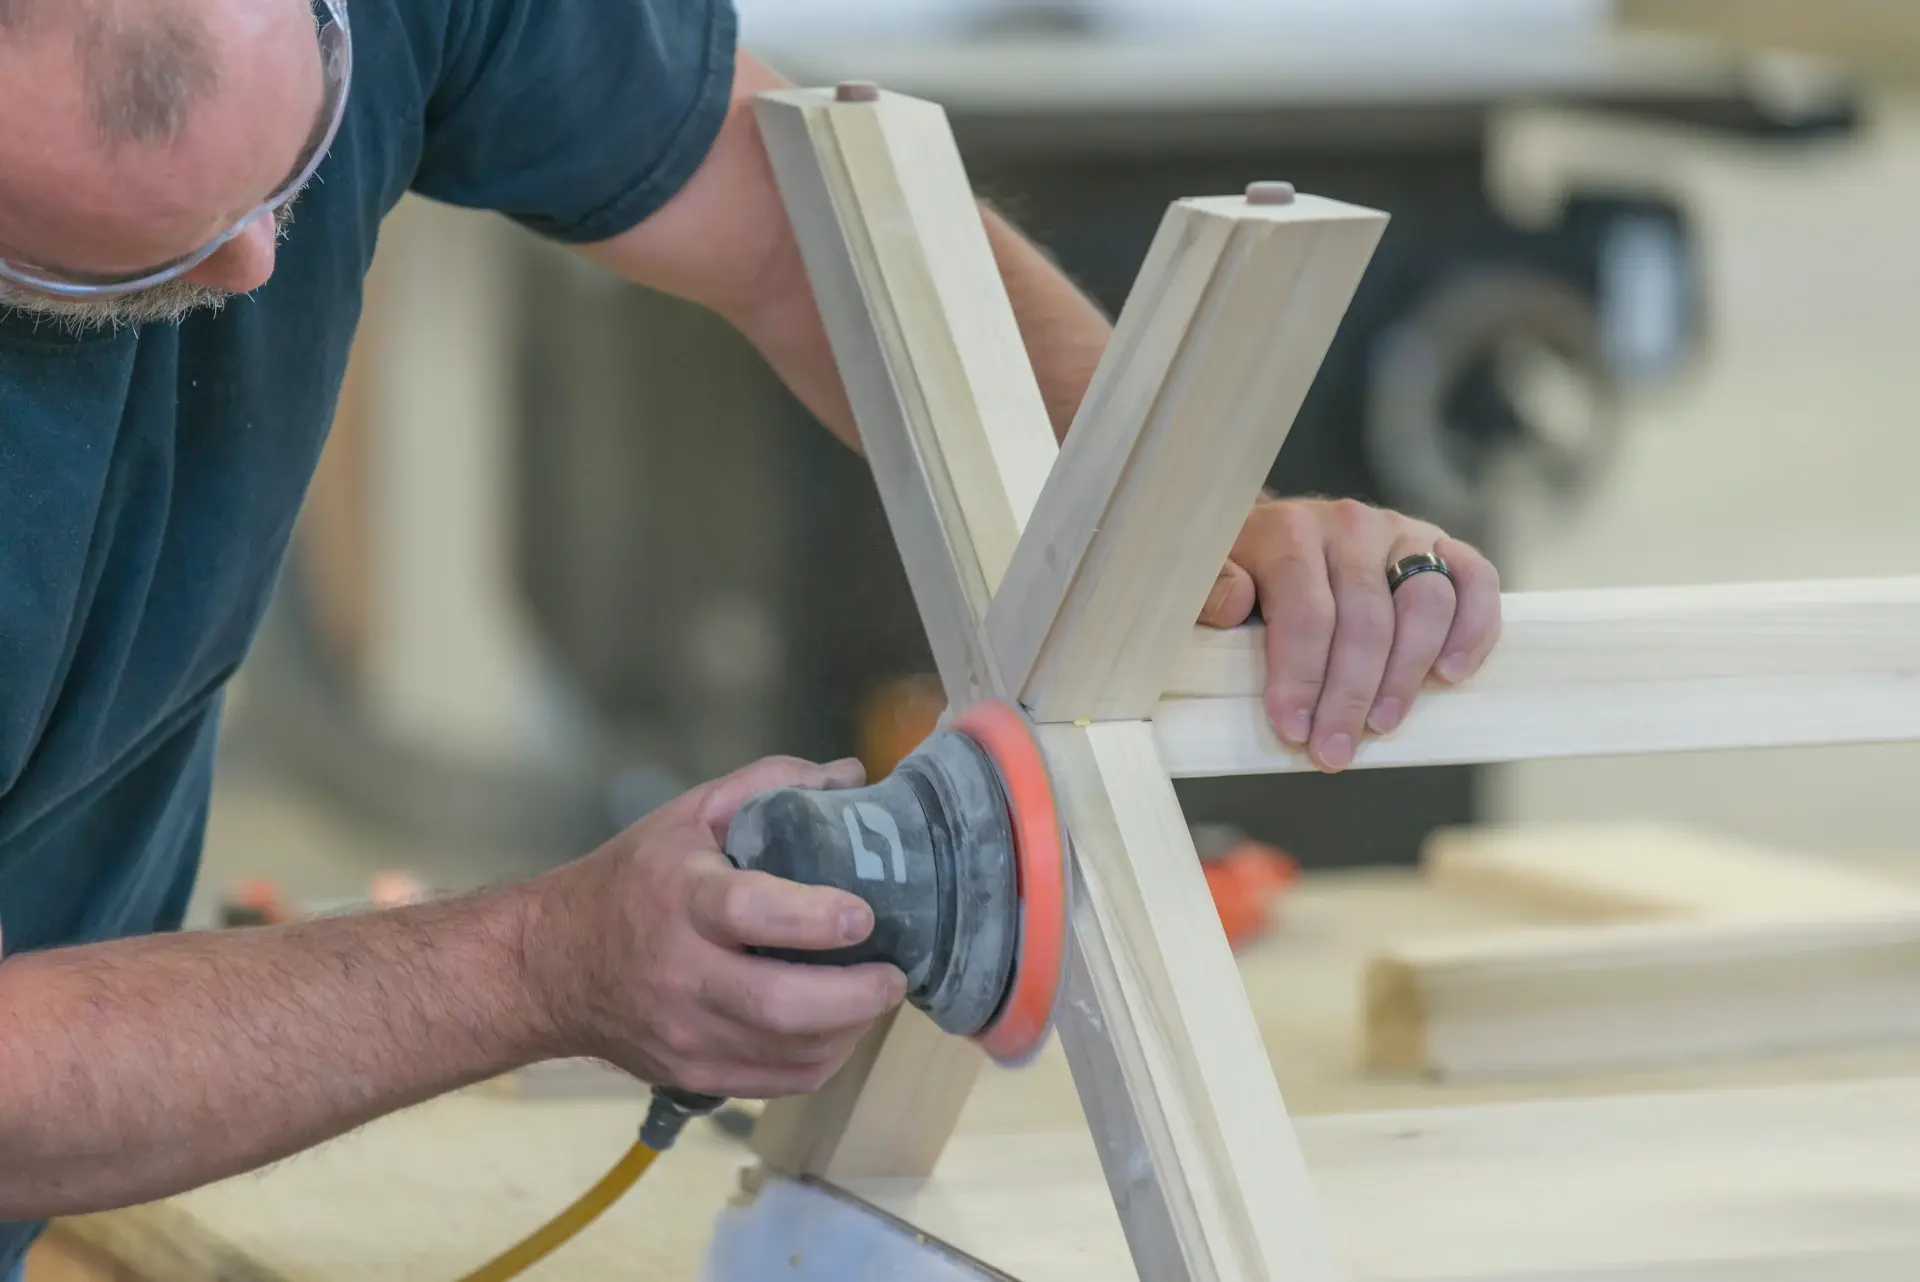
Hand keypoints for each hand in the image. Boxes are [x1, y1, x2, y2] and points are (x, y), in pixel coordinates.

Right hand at [526, 756, 906, 1097]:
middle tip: (894, 974)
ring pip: (790, 1052)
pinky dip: (824, 1058)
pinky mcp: (695, 1076)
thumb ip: (771, 785)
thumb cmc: (633, 881)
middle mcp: (681, 974)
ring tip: (873, 996)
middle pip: (779, 1004)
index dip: (814, 918)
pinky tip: (839, 1027)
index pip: (749, 912)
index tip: (863, 915)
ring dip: (851, 1028)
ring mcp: (686, 1035)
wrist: (553, 967)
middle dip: (856, 996)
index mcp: (680, 898)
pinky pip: (780, 1081)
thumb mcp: (691, 815)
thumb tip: (851, 776)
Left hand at [1199, 497, 1500, 771]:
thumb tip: (1233, 602)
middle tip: (1334, 751)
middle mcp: (1348, 525)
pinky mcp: (1439, 545)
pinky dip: (1473, 629)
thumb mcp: (1206, 583)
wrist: (1276, 539)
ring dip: (1407, 674)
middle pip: (1366, 619)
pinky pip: (1475, 582)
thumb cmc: (1243, 576)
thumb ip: (1207, 590)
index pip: (1305, 611)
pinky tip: (1450, 675)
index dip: (1301, 677)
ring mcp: (1399, 532)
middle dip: (1350, 695)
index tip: (1293, 731)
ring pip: (1424, 603)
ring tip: (1382, 725)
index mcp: (1287, 532)